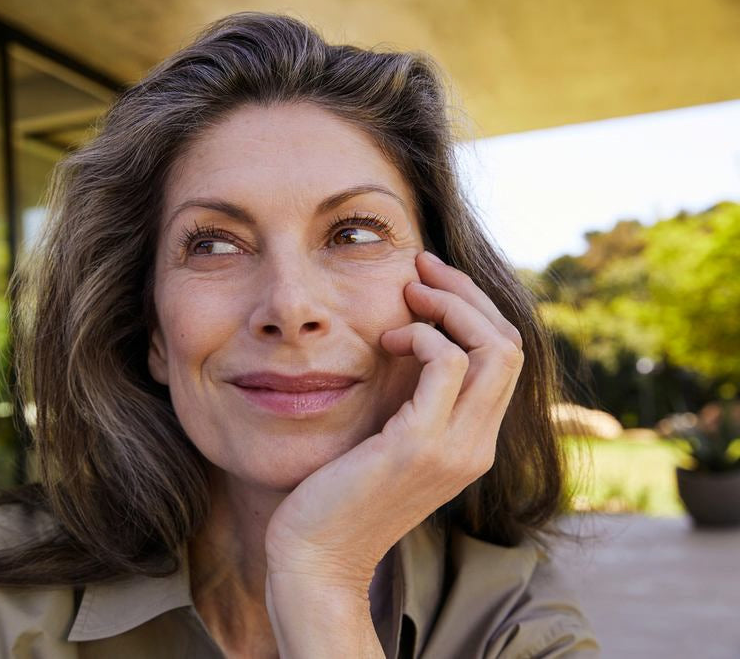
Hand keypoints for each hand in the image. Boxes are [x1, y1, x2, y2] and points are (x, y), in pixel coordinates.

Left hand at [264, 249, 524, 591]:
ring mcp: (454, 448)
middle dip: (466, 294)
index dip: (473, 309)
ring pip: (494, 348)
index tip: (427, 282)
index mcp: (472, 442)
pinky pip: (448, 364)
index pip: (505, 358)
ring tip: (407, 297)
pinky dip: (423, 336)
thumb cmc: (337, 493)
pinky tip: (388, 341)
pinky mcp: (420, 447)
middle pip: (509, 344)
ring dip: (449, 306)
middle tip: (420, 268)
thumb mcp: (386, 437)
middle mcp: (476, 446)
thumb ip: (410, 399)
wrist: (315, 556)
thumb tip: (410, 336)